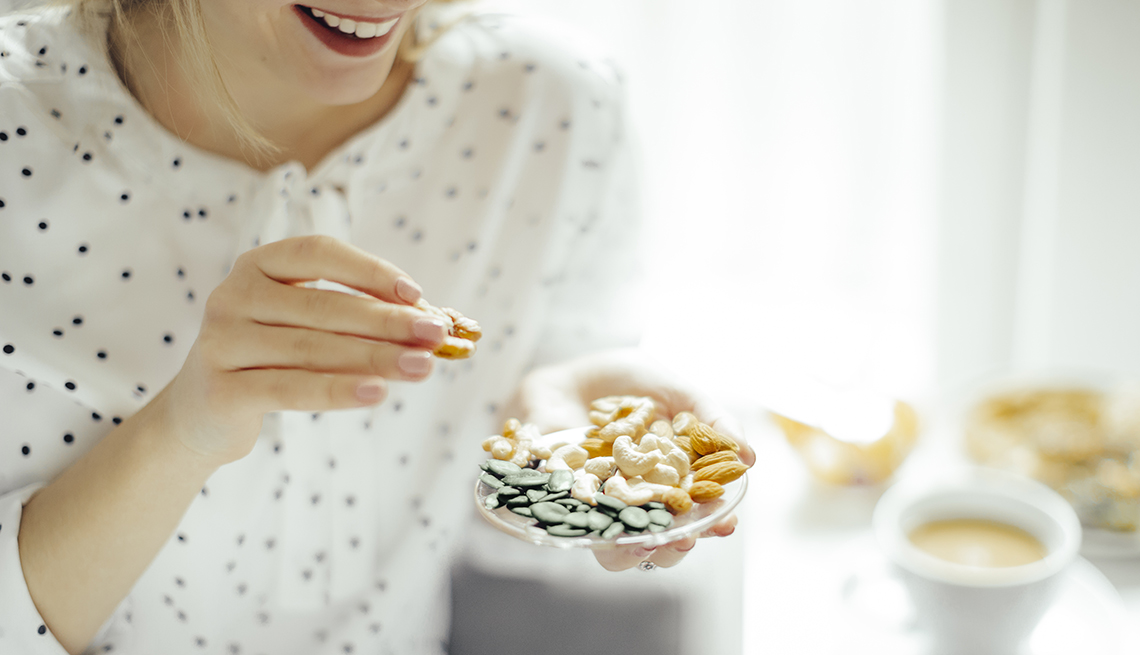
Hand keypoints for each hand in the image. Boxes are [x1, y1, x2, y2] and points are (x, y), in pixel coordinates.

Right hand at [157, 235, 447, 466]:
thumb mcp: (306, 326)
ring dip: (376, 358)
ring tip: (423, 368)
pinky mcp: (221, 389)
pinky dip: (338, 391)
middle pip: (324, 306)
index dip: (369, 270)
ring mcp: (221, 342)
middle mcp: (233, 296)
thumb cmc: (272, 359)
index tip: (416, 294)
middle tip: (436, 335)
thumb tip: (434, 321)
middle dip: (388, 322)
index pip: (318, 253)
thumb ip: (359, 317)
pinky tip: (378, 394)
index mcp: (257, 266)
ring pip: (313, 349)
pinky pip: (290, 388)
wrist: (202, 413)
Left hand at [508, 348, 754, 570]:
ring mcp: (600, 505)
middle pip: (660, 541)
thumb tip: (750, 456)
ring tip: (645, 540)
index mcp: (672, 482)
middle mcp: (637, 502)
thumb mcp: (677, 392)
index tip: (724, 523)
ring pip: (617, 549)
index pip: (696, 514)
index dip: (711, 523)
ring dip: (633, 551)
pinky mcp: (563, 501)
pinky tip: (599, 522)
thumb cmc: (630, 384)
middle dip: (675, 545)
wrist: (571, 373)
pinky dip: (587, 529)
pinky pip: (575, 525)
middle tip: (684, 538)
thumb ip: (710, 420)